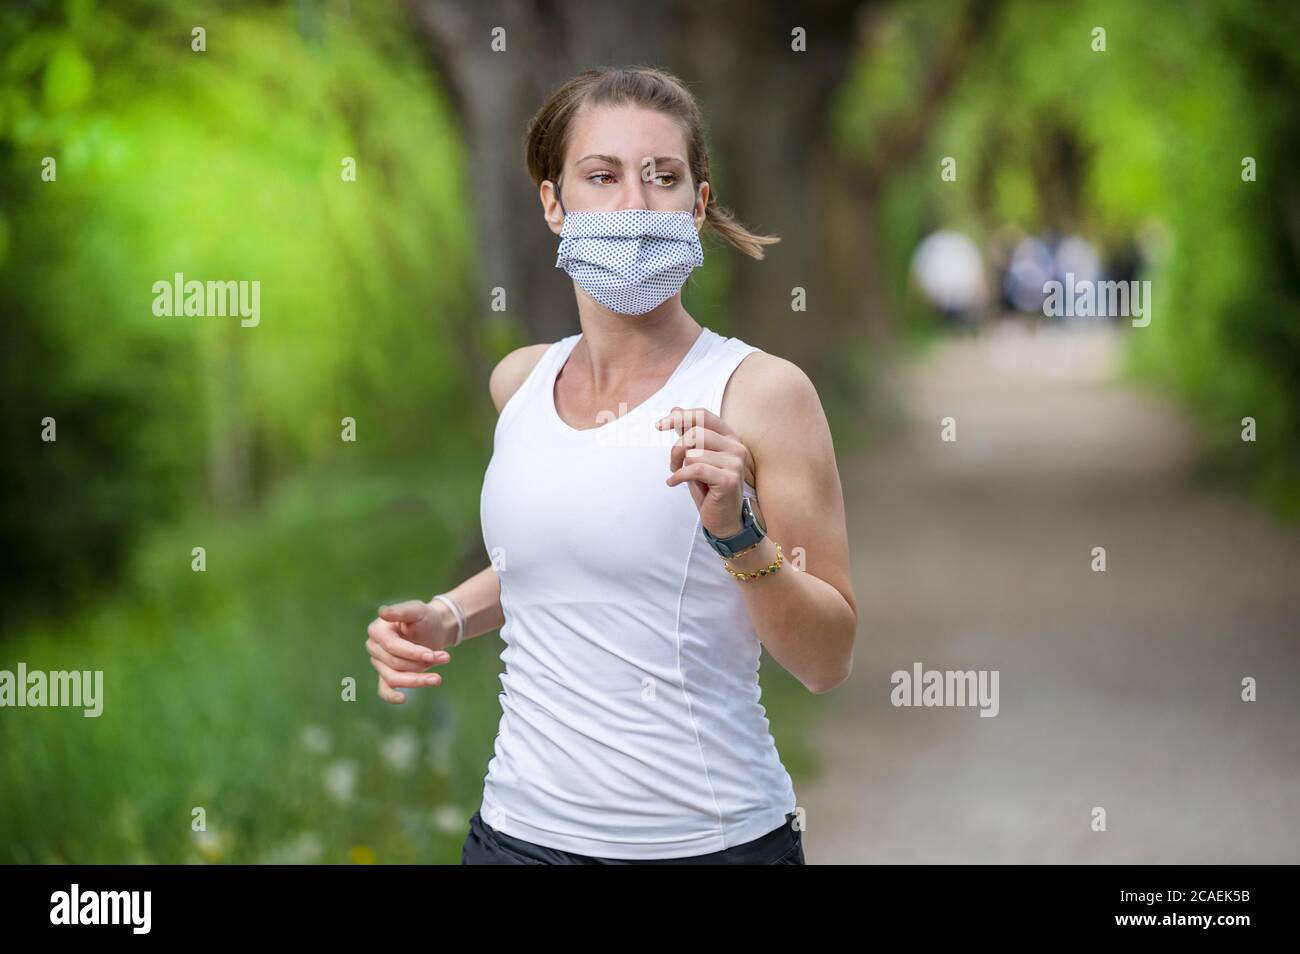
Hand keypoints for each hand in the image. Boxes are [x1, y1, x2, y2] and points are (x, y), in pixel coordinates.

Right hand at [365, 599, 454, 703]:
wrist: (434, 629)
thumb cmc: (424, 617)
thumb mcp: (417, 610)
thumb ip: (400, 611)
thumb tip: (382, 612)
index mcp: (377, 630)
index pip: (392, 646)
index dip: (412, 653)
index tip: (431, 655)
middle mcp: (374, 647)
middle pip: (395, 663)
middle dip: (421, 664)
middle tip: (446, 658)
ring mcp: (379, 663)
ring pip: (394, 678)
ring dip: (418, 679)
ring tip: (438, 678)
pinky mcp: (387, 675)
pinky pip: (384, 690)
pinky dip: (392, 697)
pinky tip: (403, 699)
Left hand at [657, 406, 753, 537]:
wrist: (724, 520)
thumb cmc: (710, 488)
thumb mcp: (697, 457)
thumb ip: (689, 434)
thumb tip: (675, 409)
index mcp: (731, 437)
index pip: (703, 415)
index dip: (680, 417)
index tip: (659, 426)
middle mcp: (737, 447)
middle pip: (695, 433)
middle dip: (676, 448)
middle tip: (673, 464)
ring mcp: (735, 463)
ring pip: (694, 452)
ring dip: (678, 465)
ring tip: (678, 475)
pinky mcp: (729, 479)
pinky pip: (695, 469)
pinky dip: (679, 476)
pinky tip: (673, 483)